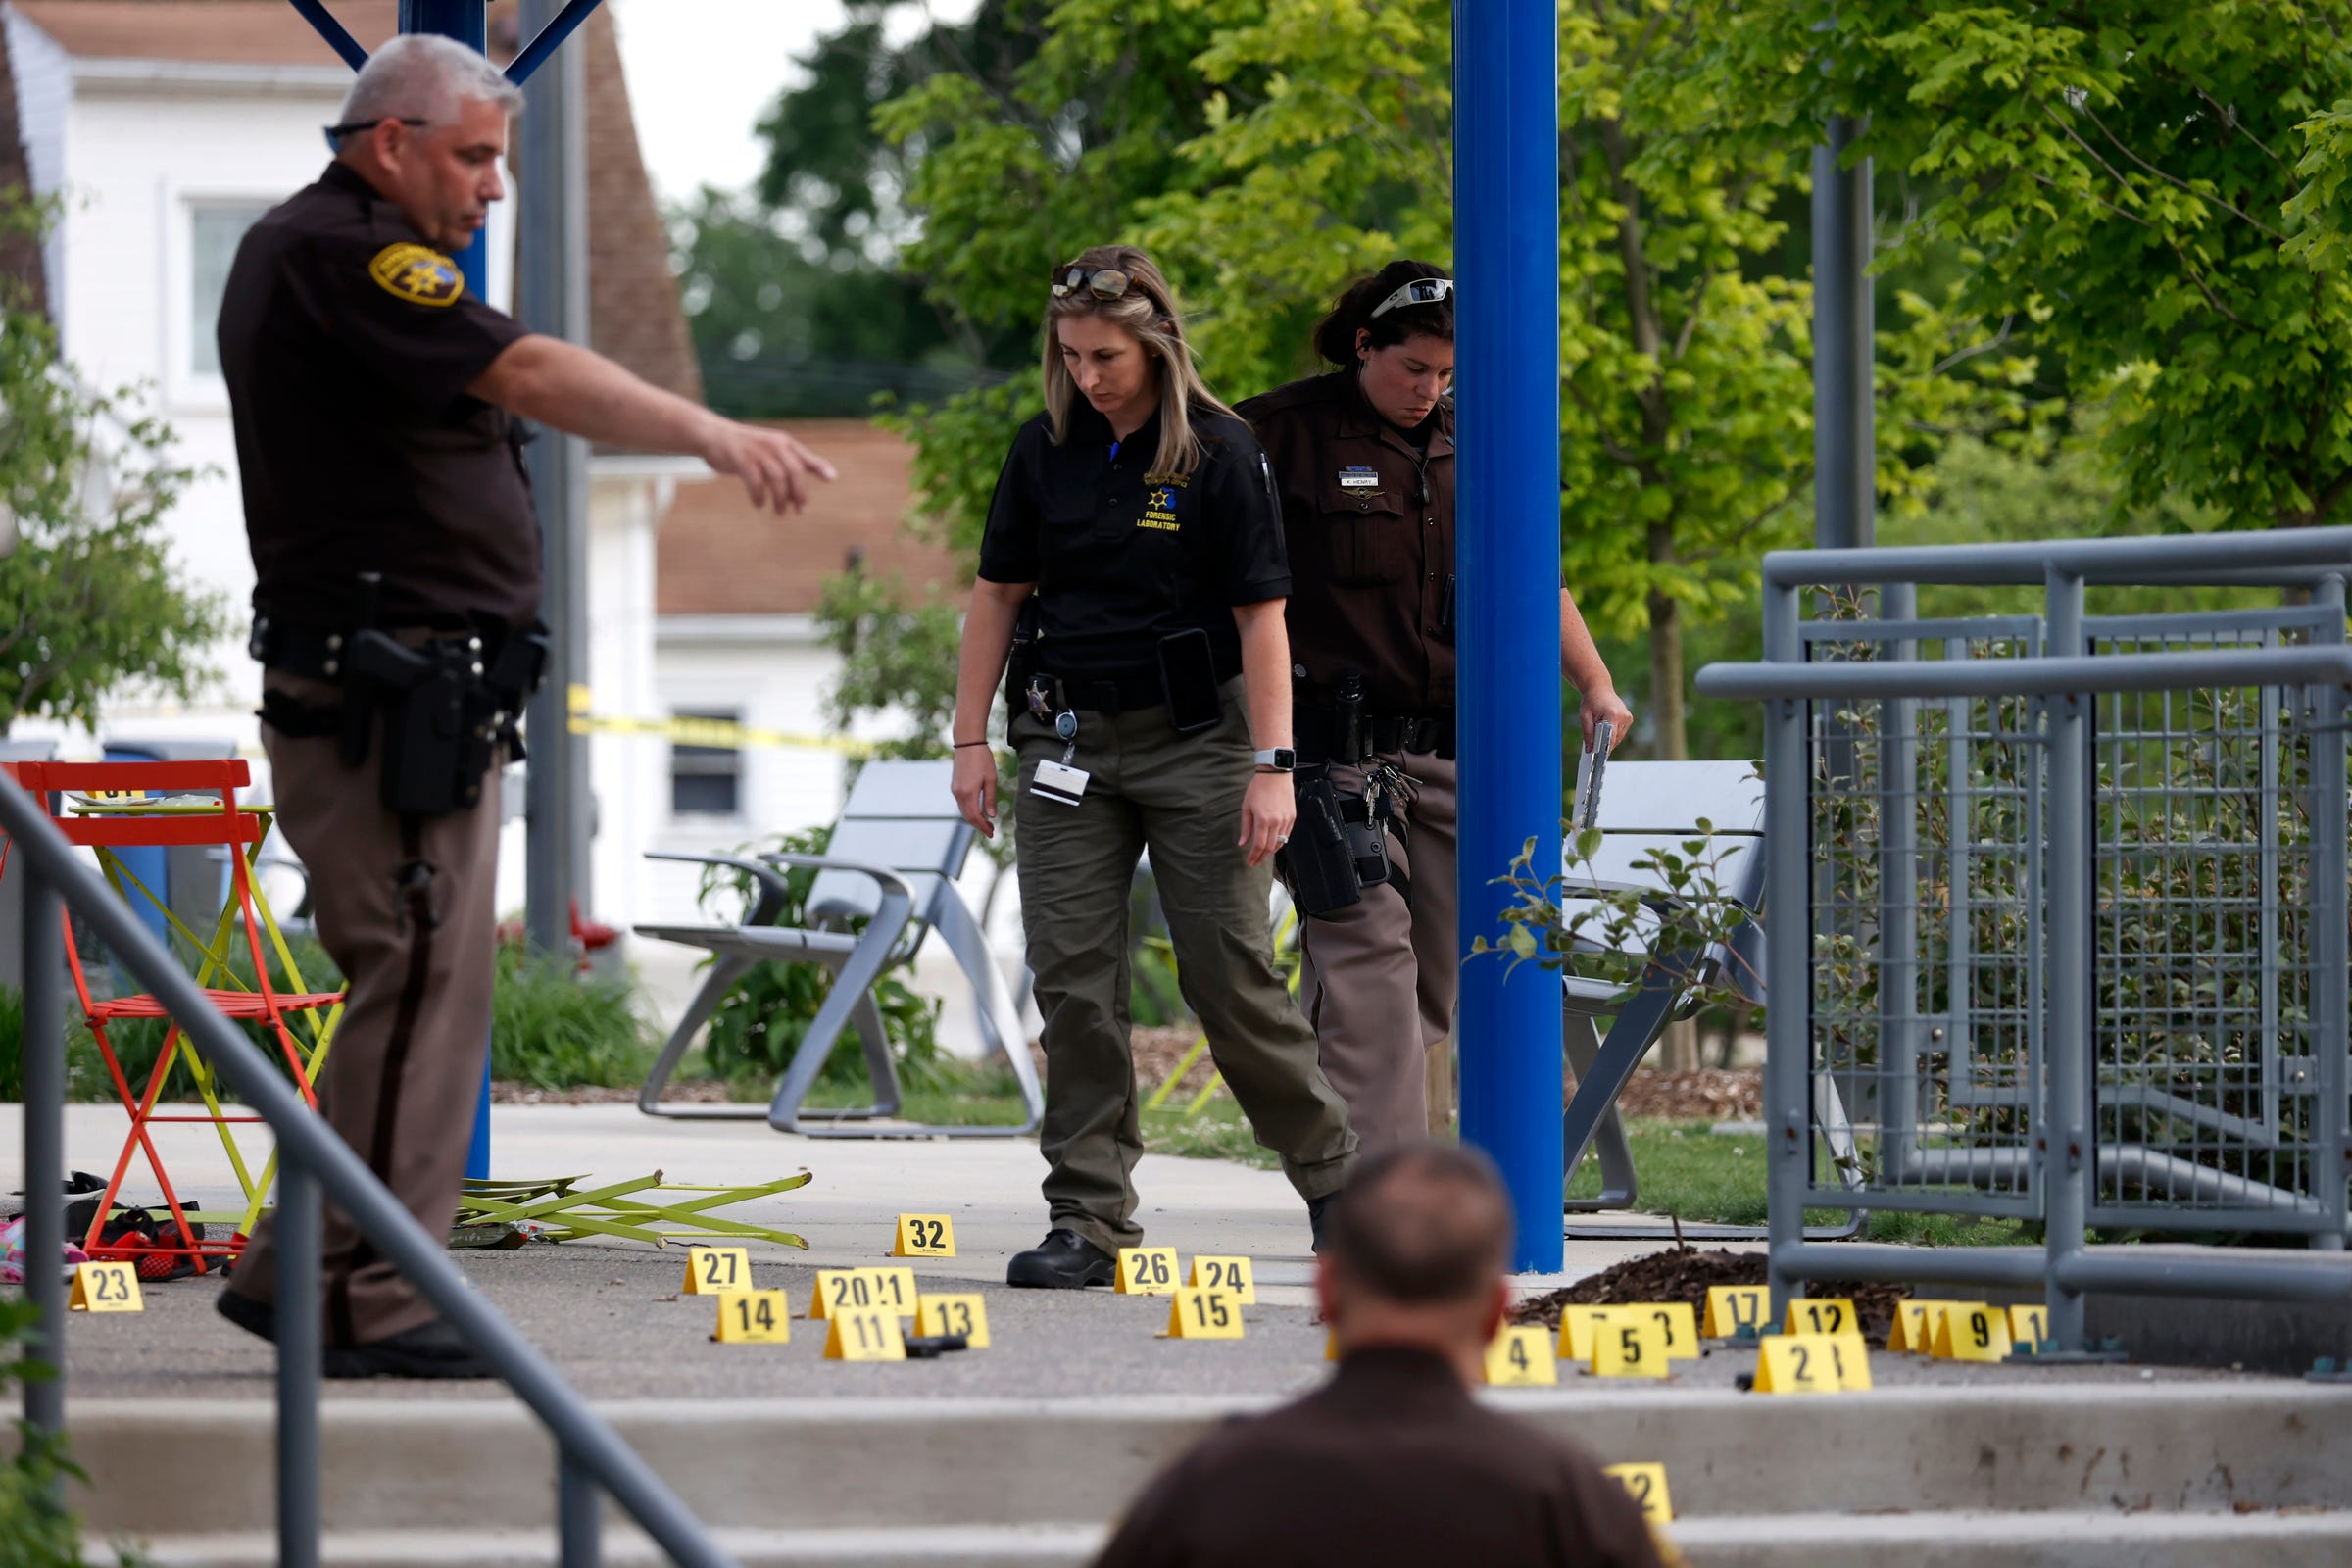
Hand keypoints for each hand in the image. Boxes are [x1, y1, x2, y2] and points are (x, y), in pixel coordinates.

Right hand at [703, 418, 837, 514]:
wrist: (714, 435)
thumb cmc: (746, 449)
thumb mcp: (769, 453)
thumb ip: (786, 471)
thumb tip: (799, 499)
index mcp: (782, 443)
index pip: (804, 457)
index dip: (819, 466)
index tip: (832, 479)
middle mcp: (773, 445)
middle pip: (794, 471)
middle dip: (800, 493)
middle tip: (801, 511)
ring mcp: (757, 452)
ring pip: (777, 478)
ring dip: (781, 499)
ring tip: (780, 512)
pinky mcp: (741, 459)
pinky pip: (756, 482)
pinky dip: (760, 496)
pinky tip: (759, 504)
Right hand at [952, 745, 998, 838]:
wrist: (968, 743)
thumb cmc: (982, 759)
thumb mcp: (991, 779)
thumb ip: (990, 799)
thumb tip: (991, 816)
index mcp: (969, 792)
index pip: (975, 817)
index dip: (983, 827)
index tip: (991, 833)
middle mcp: (959, 793)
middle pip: (967, 816)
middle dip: (978, 826)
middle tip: (990, 831)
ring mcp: (955, 789)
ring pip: (963, 811)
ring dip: (974, 819)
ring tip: (986, 823)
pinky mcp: (954, 786)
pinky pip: (961, 803)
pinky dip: (969, 810)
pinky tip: (978, 810)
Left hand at [1238, 769, 1295, 867]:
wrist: (1275, 774)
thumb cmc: (1258, 788)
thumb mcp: (1246, 807)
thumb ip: (1245, 827)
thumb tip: (1242, 843)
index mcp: (1263, 820)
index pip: (1259, 845)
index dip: (1254, 856)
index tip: (1250, 862)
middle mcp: (1277, 822)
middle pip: (1271, 847)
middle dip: (1262, 857)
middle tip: (1255, 862)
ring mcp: (1286, 820)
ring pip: (1280, 843)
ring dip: (1271, 851)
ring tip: (1263, 854)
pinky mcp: (1292, 816)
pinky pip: (1287, 834)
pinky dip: (1280, 841)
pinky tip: (1273, 843)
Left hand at [1581, 688, 1633, 754]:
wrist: (1600, 689)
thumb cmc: (1591, 701)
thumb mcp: (1585, 717)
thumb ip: (1588, 734)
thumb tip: (1589, 750)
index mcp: (1613, 715)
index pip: (1610, 737)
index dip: (1604, 749)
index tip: (1598, 757)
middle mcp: (1623, 716)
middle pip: (1615, 739)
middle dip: (1605, 745)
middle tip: (1595, 752)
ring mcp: (1628, 717)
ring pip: (1618, 737)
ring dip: (1609, 740)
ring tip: (1599, 739)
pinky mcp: (1629, 718)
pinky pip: (1621, 733)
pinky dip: (1613, 735)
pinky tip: (1605, 732)